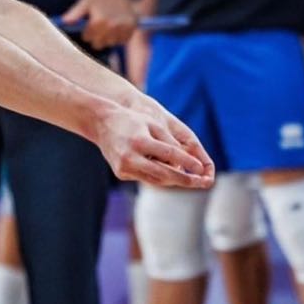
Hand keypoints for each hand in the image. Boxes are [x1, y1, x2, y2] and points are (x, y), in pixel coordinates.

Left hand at [61, 0, 138, 49]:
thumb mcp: (86, 2)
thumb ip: (74, 13)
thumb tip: (63, 21)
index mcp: (98, 20)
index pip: (88, 37)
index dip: (86, 32)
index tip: (89, 26)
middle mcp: (112, 25)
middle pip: (98, 44)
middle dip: (96, 37)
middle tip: (99, 27)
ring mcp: (123, 27)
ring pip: (110, 43)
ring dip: (108, 38)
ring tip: (109, 25)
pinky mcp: (132, 27)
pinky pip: (122, 40)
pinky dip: (119, 37)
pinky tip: (117, 27)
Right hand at [94, 104, 214, 189]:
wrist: (102, 124)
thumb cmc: (131, 120)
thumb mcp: (152, 124)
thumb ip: (169, 142)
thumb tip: (188, 161)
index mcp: (139, 141)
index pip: (168, 154)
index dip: (186, 162)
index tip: (201, 168)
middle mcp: (130, 157)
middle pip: (163, 172)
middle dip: (184, 179)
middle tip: (201, 182)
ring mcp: (124, 167)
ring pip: (155, 179)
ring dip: (174, 181)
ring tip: (192, 182)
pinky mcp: (121, 174)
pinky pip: (146, 177)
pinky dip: (159, 177)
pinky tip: (173, 178)